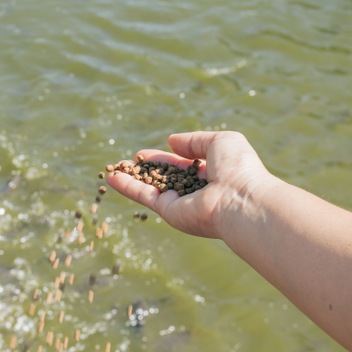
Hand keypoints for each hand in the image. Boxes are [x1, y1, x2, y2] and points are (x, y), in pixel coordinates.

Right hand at [106, 131, 274, 240]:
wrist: (240, 199)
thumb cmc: (238, 168)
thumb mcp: (220, 141)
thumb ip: (195, 140)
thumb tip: (172, 142)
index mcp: (211, 175)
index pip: (183, 165)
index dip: (165, 158)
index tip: (148, 153)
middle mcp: (195, 191)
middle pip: (165, 178)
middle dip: (147, 170)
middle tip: (130, 161)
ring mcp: (181, 203)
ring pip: (150, 188)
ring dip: (131, 179)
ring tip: (112, 168)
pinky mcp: (168, 211)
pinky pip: (144, 196)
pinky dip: (127, 187)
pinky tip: (111, 177)